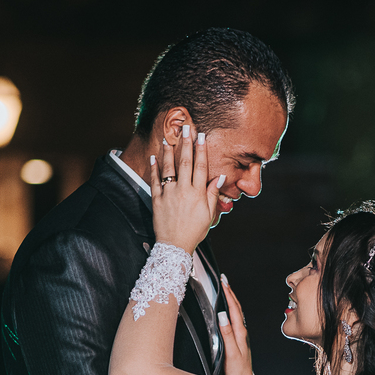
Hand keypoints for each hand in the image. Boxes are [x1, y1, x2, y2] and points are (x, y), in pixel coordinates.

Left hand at [149, 126, 223, 252]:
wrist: (175, 246)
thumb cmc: (194, 231)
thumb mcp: (208, 215)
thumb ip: (212, 195)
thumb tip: (219, 178)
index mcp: (197, 194)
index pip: (200, 167)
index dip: (201, 150)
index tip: (201, 137)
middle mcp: (183, 191)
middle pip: (185, 163)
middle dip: (186, 144)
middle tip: (186, 128)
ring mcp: (168, 194)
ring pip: (168, 168)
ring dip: (169, 151)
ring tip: (169, 138)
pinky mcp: (157, 200)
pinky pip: (154, 181)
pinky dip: (154, 168)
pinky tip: (154, 156)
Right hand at [218, 275, 255, 374]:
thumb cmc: (237, 371)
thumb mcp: (230, 353)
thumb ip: (226, 334)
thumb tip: (222, 315)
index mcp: (240, 333)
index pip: (234, 309)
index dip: (228, 294)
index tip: (223, 281)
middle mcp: (242, 332)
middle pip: (237, 308)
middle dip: (230, 292)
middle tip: (224, 279)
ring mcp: (241, 336)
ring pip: (237, 313)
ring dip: (231, 299)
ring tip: (226, 289)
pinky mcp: (238, 340)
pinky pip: (235, 320)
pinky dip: (231, 310)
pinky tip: (228, 310)